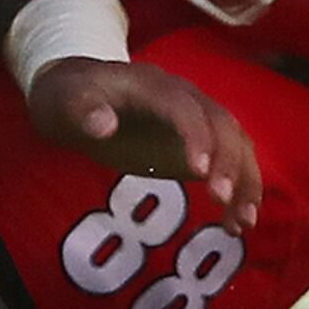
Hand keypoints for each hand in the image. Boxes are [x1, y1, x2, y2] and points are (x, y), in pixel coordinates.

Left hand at [26, 57, 260, 231]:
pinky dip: (241, 188)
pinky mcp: (197, 141)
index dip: (196, 136)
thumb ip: (81, 110)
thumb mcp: (63, 101)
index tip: (199, 172)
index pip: (183, 107)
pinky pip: (230, 160)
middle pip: (220, 123)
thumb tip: (104, 125)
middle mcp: (183, 96)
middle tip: (222, 201)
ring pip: (235, 141)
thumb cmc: (69, 97)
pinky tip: (236, 223)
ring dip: (245, 179)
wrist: (76, 90)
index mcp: (151, 85)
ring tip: (241, 222)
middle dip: (229, 161)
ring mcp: (194, 117)